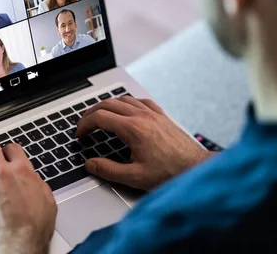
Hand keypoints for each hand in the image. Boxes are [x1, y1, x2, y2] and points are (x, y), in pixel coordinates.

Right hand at [76, 96, 211, 190]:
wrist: (196, 169)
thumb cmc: (170, 173)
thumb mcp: (134, 177)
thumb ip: (108, 170)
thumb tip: (90, 164)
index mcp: (133, 129)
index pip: (100, 117)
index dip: (85, 125)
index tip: (80, 134)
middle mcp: (142, 116)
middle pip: (108, 104)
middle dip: (91, 112)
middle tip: (84, 124)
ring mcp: (153, 114)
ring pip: (123, 99)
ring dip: (108, 105)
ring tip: (100, 115)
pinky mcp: (162, 116)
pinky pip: (141, 101)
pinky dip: (128, 103)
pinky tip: (127, 110)